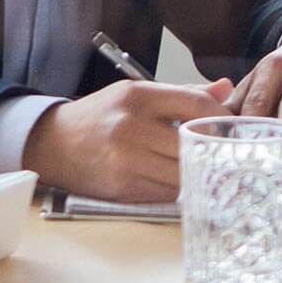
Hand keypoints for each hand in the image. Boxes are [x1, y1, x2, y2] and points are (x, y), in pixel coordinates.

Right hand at [22, 77, 237, 201]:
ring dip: (194, 173)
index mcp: (137, 96)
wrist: (52, 144)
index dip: (220, 117)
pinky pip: (165, 193)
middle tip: (222, 153)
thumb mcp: (135, 94)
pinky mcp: (122, 188)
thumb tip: (226, 89)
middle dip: (211, 149)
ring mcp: (126, 160)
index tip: (229, 126)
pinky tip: (172, 180)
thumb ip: (183, 93)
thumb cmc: (99, 116)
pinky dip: (174, 189)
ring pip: (183, 173)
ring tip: (198, 168)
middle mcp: (131, 127)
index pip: (195, 104)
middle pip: (193, 143)